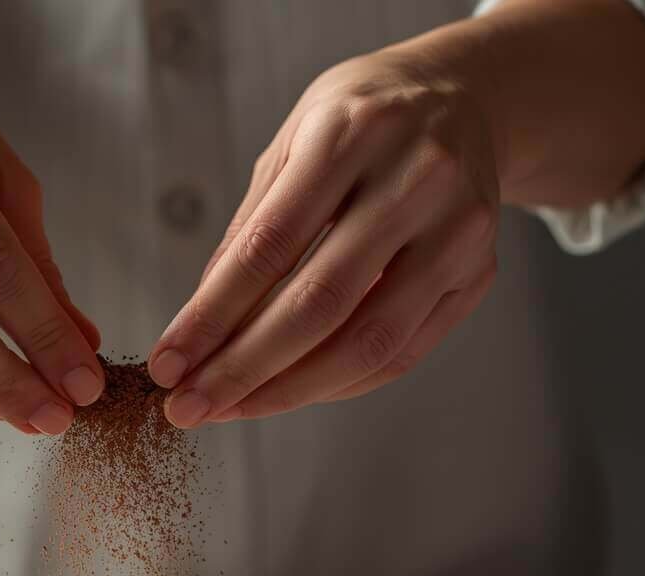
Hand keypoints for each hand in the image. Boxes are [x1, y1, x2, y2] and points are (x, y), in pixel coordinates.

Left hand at [148, 44, 499, 425]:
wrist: (462, 98)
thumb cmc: (359, 125)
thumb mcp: (290, 147)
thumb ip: (247, 232)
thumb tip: (199, 329)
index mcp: (350, 134)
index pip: (268, 247)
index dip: (210, 316)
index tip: (166, 364)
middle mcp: (415, 179)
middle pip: (318, 304)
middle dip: (241, 369)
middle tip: (189, 406)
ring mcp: (457, 230)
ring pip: (366, 342)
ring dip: (287, 391)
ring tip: (231, 409)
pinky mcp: (478, 274)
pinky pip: (399, 354)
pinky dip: (336, 385)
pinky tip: (287, 393)